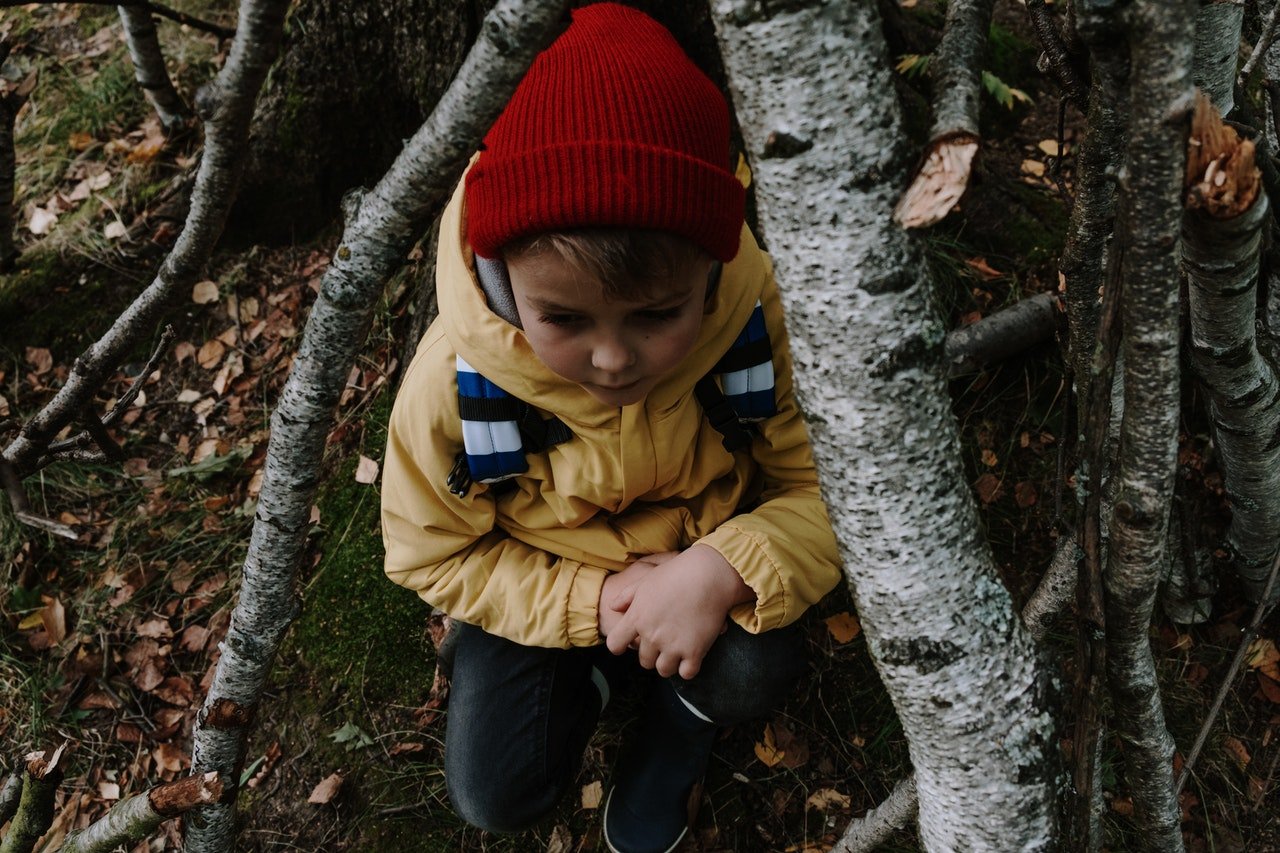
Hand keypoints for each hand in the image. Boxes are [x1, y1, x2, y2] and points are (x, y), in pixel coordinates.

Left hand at [605, 545, 754, 678]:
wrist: (709, 575)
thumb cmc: (676, 573)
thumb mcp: (646, 580)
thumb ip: (626, 596)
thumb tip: (612, 606)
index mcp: (637, 618)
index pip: (615, 644)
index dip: (619, 645)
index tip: (629, 642)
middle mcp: (652, 635)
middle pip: (644, 661)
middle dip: (652, 654)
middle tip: (664, 642)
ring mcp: (673, 646)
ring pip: (664, 670)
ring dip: (669, 663)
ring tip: (677, 651)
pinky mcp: (694, 651)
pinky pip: (687, 673)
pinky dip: (689, 668)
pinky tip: (692, 656)